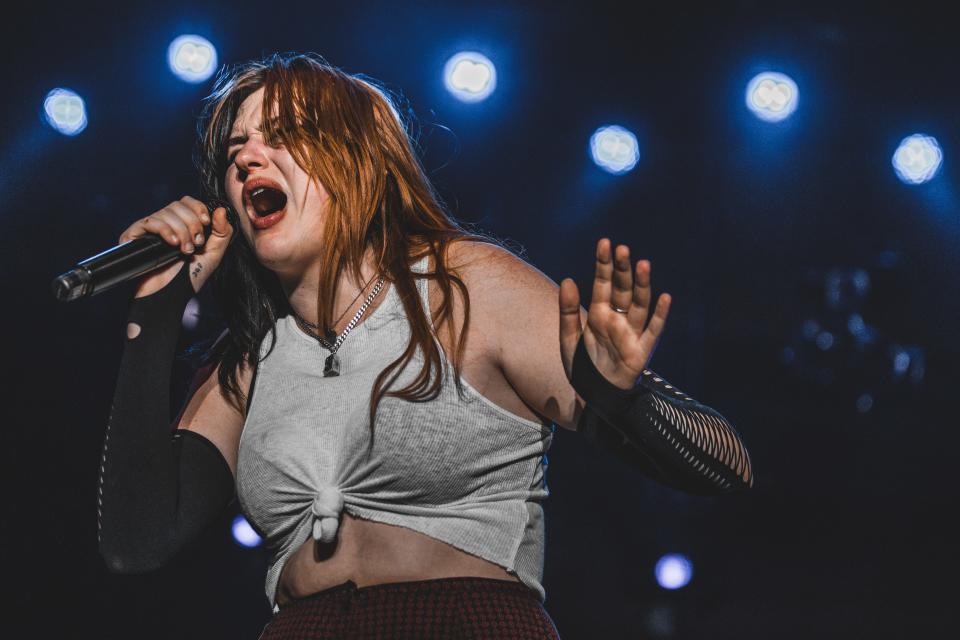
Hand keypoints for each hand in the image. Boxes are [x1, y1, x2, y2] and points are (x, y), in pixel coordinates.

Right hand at [118, 196, 233, 297]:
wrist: (170, 296)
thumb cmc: (189, 278)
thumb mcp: (212, 254)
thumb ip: (222, 232)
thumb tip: (221, 209)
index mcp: (182, 225)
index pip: (187, 202)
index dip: (198, 208)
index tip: (206, 222)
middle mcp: (165, 224)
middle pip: (178, 205)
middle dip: (192, 223)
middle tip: (196, 244)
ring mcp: (149, 230)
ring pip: (165, 213)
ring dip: (181, 231)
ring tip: (185, 251)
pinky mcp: (134, 236)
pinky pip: (149, 222)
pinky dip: (165, 230)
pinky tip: (172, 244)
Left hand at [559, 238, 670, 389]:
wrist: (594, 396)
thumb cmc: (583, 366)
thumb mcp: (568, 338)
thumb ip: (567, 310)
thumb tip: (568, 279)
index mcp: (599, 313)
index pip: (603, 284)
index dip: (604, 264)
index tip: (604, 243)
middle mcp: (617, 319)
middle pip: (622, 290)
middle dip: (623, 270)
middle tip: (622, 249)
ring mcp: (631, 333)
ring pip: (640, 304)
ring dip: (642, 285)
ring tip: (643, 264)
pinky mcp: (642, 350)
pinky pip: (654, 330)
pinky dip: (661, 315)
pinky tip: (665, 298)